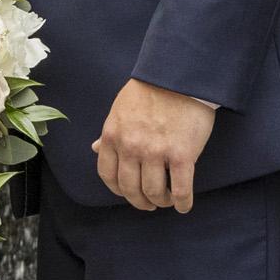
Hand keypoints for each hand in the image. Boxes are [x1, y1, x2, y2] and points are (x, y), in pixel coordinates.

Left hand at [93, 79, 215, 211]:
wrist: (181, 75)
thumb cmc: (150, 89)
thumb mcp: (120, 109)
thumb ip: (109, 133)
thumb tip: (95, 149)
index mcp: (113, 136)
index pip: (108, 175)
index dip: (118, 190)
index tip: (128, 193)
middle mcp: (131, 148)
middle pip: (130, 189)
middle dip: (140, 201)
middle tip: (149, 204)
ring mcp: (156, 153)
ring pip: (154, 192)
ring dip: (161, 201)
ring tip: (167, 200)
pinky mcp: (182, 155)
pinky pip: (181, 189)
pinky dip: (182, 202)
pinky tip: (184, 205)